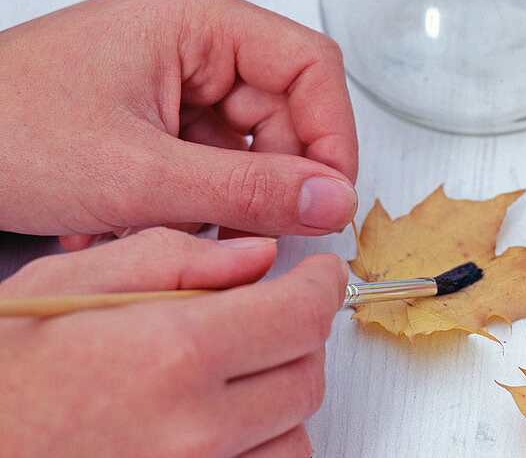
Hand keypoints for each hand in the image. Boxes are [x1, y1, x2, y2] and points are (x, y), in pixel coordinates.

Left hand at [0, 0, 358, 246]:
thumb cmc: (8, 131)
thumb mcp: (138, 175)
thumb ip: (248, 191)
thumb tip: (335, 203)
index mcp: (198, 19)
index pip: (309, 66)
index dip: (331, 134)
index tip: (329, 201)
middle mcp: (193, 37)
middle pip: (279, 109)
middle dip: (265, 180)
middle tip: (246, 238)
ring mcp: (171, 72)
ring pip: (242, 143)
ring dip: (219, 198)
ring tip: (164, 231)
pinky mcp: (150, 108)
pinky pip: (202, 156)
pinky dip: (185, 198)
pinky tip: (135, 222)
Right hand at [0, 227, 347, 457]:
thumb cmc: (1, 376)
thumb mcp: (71, 282)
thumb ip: (177, 258)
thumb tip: (257, 258)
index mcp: (173, 354)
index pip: (304, 315)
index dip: (322, 284)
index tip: (317, 275)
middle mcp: (192, 430)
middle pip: (307, 377)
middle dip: (300, 336)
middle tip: (270, 315)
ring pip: (293, 436)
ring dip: (280, 398)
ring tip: (232, 375)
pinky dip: (256, 447)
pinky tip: (217, 422)